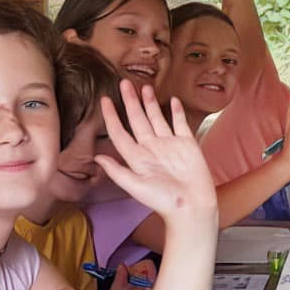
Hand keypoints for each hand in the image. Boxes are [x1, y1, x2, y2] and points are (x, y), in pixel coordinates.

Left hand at [95, 81, 216, 222]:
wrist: (192, 206)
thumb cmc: (163, 201)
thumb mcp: (136, 187)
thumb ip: (117, 171)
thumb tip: (97, 157)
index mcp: (137, 157)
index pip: (120, 133)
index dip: (112, 117)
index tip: (104, 100)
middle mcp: (151, 148)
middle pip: (138, 120)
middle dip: (130, 101)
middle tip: (124, 83)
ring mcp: (169, 144)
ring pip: (157, 118)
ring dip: (150, 103)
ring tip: (144, 87)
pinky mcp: (187, 144)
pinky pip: (180, 123)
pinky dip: (176, 111)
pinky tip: (172, 100)